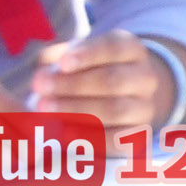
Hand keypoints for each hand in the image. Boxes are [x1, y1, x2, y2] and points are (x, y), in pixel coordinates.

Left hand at [25, 31, 183, 130]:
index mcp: (131, 49)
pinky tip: (65, 133)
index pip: (114, 47)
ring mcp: (145, 108)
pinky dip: (91, 136)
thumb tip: (42, 76)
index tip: (62, 64)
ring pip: (116, 109)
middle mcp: (145, 78)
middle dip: (74, 84)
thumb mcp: (71, 56)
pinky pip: (118, 138)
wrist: (112, 99)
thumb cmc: (83, 70)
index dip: (88, 55)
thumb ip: (55, 60)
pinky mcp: (138, 135)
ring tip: (45, 108)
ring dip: (77, 109)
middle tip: (40, 87)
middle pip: (113, 80)